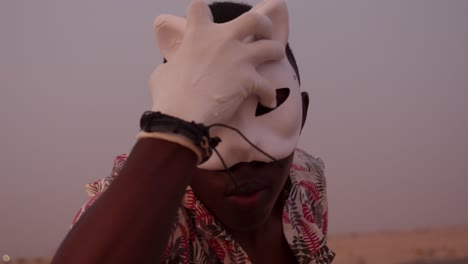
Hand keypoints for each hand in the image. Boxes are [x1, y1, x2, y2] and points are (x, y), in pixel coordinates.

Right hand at [149, 0, 284, 124]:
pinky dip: (269, 95)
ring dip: (275, 53)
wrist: (182, 117)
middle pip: (254, 19)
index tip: (207, 23)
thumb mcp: (164, 72)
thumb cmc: (169, 96)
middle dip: (263, 25)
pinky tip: (268, 101)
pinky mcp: (249, 80)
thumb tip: (172, 69)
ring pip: (272, 47)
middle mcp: (222, 40)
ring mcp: (239, 59)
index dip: (203, 14)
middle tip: (261, 36)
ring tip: (273, 62)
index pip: (199, 8)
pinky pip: (268, 86)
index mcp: (197, 34)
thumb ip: (174, 63)